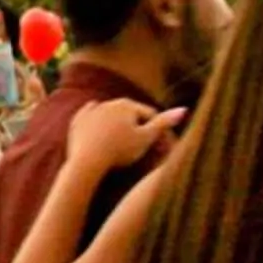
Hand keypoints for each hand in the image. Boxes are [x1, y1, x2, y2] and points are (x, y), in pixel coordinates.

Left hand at [64, 98, 186, 176]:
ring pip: (110, 115)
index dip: (157, 127)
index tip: (161, 141)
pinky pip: (90, 119)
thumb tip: (184, 109)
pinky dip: (96, 123)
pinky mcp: (78, 121)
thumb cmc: (119, 151)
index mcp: (127, 105)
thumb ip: (163, 123)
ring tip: (123, 139)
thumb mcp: (145, 139)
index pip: (148, 114)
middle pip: (129, 113)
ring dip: (118, 123)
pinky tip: (99, 126)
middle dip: (137, 124)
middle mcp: (109, 102)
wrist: (87, 160)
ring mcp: (91, 110)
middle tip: (142, 141)